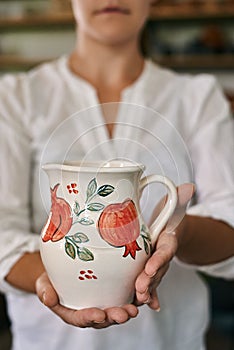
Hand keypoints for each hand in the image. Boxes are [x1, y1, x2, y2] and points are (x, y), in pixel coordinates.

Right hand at [36, 272, 137, 328]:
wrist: (61, 270)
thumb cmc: (51, 280)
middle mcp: (90, 311)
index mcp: (74, 313)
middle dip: (114, 317)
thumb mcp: (44, 284)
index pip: (82, 318)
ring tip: (135, 308)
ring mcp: (103, 303)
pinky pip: (123, 297)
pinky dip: (132, 297)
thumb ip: (45, 292)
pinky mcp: (112, 293)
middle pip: (104, 318)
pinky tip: (141, 293)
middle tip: (124, 314)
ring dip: (126, 310)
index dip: (90, 317)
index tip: (98, 314)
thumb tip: (48, 299)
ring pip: (116, 310)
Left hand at [134, 183, 194, 310]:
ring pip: (153, 278)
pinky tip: (150, 304)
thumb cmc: (168, 213)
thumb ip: (179, 196)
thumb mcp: (172, 202)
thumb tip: (189, 187)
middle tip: (141, 290)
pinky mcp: (149, 266)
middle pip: (158, 269)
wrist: (169, 224)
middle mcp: (164, 253)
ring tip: (138, 298)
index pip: (165, 250)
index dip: (159, 259)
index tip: (150, 267)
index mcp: (169, 239)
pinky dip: (151, 294)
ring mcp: (157, 262)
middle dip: (150, 280)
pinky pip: (150, 282)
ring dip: (147, 289)